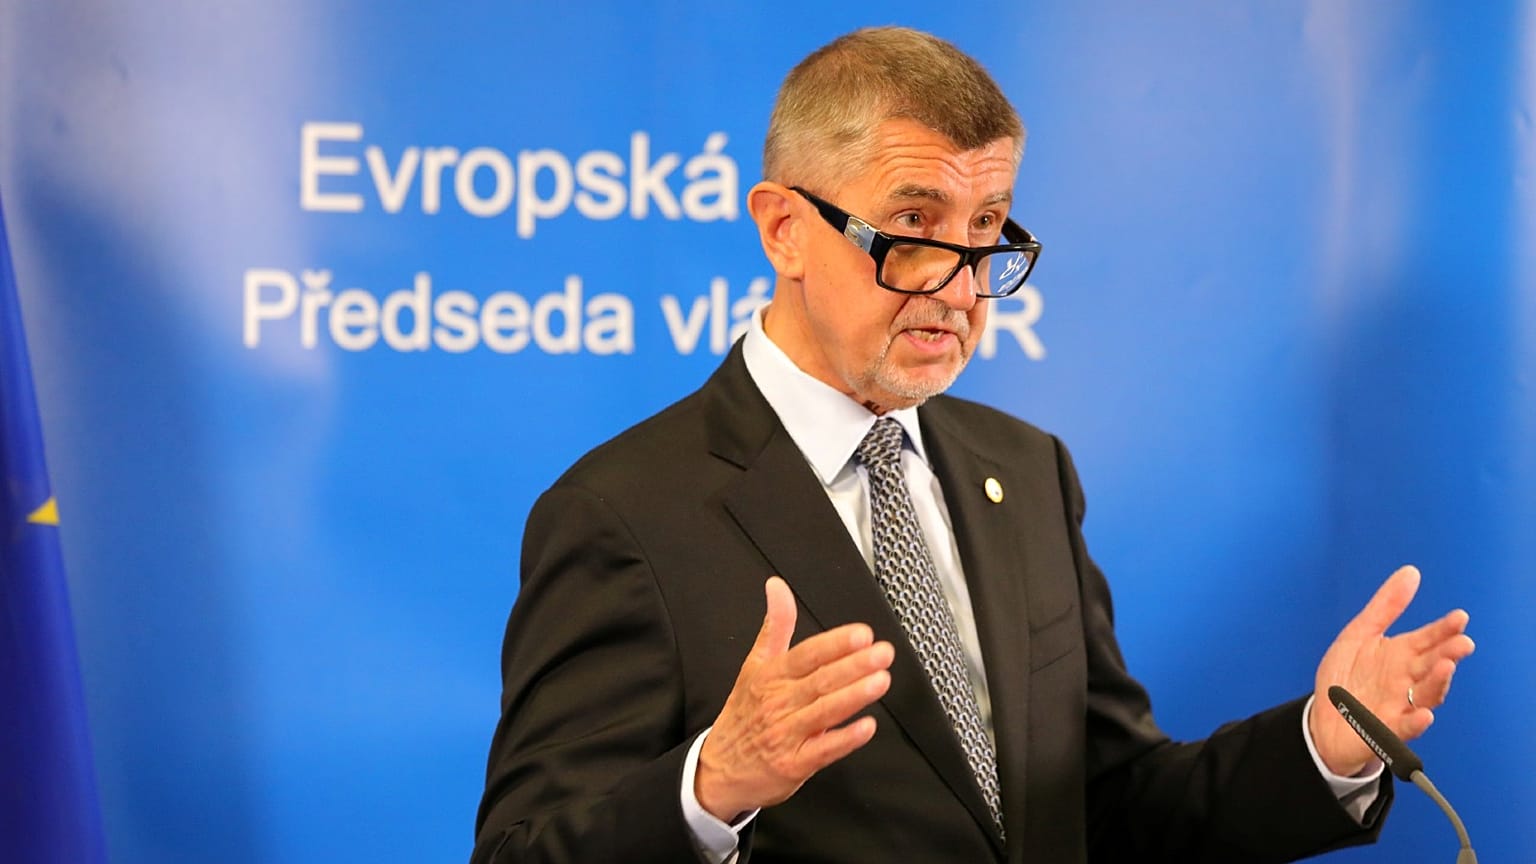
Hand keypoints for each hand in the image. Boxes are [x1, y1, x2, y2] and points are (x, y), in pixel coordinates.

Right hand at [695, 577, 893, 821]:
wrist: (719, 769)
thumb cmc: (743, 715)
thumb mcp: (753, 665)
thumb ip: (775, 626)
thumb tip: (778, 587)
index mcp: (770, 676)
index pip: (806, 655)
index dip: (834, 644)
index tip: (861, 634)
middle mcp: (777, 703)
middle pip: (820, 681)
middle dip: (854, 666)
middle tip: (882, 653)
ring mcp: (785, 734)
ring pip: (824, 712)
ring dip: (854, 696)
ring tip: (881, 681)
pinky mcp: (793, 765)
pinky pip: (823, 751)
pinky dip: (845, 739)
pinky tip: (866, 727)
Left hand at [1309, 565, 1474, 776]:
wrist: (1324, 718)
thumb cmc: (1346, 677)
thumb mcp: (1359, 634)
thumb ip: (1386, 606)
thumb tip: (1411, 572)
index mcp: (1401, 655)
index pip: (1429, 639)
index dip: (1444, 629)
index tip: (1459, 617)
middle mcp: (1406, 679)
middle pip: (1432, 665)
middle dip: (1448, 654)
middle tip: (1463, 643)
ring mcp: (1400, 704)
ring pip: (1426, 694)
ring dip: (1437, 682)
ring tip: (1445, 666)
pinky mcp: (1386, 729)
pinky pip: (1404, 726)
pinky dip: (1415, 721)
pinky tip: (1423, 714)